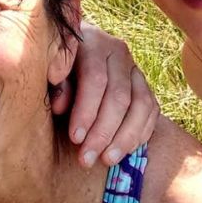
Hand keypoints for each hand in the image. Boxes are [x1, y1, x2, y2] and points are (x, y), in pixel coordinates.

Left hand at [51, 21, 159, 167]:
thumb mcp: (50, 69)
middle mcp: (118, 51)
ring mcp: (134, 68)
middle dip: (103, 132)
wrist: (73, 51)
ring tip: (107, 160)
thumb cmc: (56, 65)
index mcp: (92, 42)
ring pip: (141, 105)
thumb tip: (61, 106)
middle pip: (119, 95)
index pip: (95, 79)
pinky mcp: (144, 85)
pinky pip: (151, 111)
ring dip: (125, 137)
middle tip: (87, 158)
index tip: (75, 138)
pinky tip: (123, 151)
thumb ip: (56, 85)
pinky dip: (140, 133)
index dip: (86, 111)